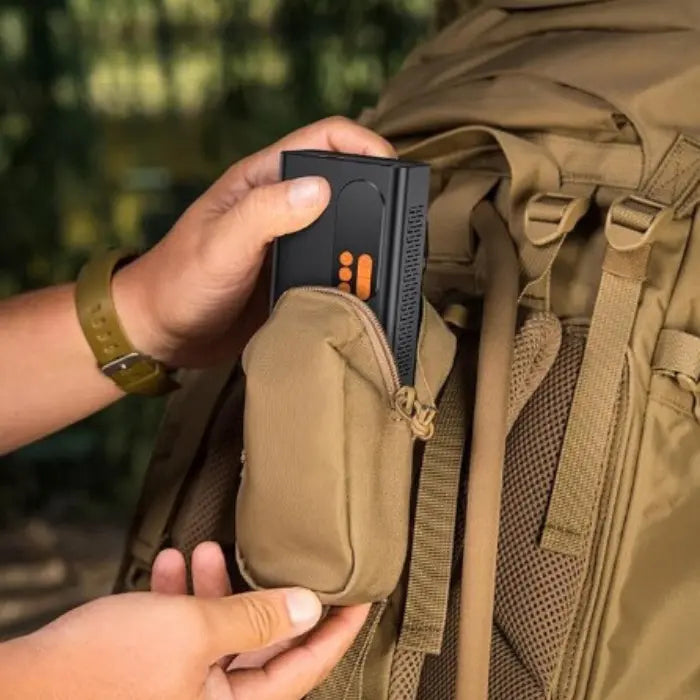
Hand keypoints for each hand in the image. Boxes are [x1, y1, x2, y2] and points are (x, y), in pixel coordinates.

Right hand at [2, 543, 367, 699]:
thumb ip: (256, 620)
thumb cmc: (103, 669)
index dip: (337, 630)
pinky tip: (171, 565)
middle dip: (265, 595)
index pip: (305, 670)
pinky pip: (182, 636)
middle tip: (285, 557)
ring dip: (215, 589)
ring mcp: (179, 691)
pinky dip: (181, 601)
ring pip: (218, 634)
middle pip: (261, 646)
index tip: (363, 595)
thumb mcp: (193, 633)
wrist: (18, 688)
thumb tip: (310, 608)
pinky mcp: (151, 674)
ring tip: (208, 549)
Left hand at [113, 117, 394, 366]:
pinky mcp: (293, 274)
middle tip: (399, 227)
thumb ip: (265, 213)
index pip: (324, 139)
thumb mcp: (221, 244)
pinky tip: (364, 289)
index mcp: (262, 180)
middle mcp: (280, 204)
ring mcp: (289, 240)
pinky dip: (354, 272)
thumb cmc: (178, 281)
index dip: (365, 143)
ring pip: (344, 227)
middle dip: (376, 196)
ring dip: (367, 241)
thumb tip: (321, 189)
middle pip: (344, 182)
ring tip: (388, 263)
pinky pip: (334, 264)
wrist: (162, 333)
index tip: (395, 172)